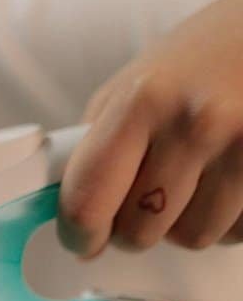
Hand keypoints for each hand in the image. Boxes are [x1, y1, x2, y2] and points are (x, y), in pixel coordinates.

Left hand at [60, 0, 242, 257]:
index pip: (88, 201)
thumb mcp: (133, 86)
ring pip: (193, 238)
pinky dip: (230, 219)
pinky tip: (231, 180)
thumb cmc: (201, 57)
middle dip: (136, 226)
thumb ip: (99, 148)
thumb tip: (75, 215)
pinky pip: (239, 232)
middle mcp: (195, 123)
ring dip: (187, 223)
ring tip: (197, 178)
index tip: (82, 242)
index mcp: (141, 101)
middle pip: (140, 231)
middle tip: (146, 200)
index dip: (80, 236)